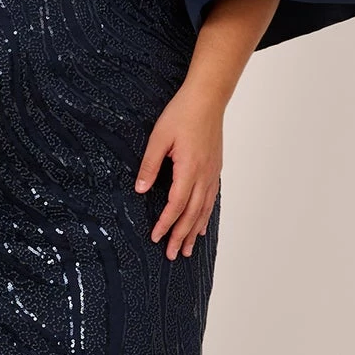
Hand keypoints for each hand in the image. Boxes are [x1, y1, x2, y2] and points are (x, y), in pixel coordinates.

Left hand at [135, 86, 222, 258]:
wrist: (207, 99)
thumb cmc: (182, 114)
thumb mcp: (158, 138)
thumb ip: (149, 165)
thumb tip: (140, 190)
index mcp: (188, 169)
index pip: (176, 205)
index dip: (166, 224)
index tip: (156, 237)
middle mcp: (204, 175)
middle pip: (192, 214)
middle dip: (181, 236)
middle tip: (172, 255)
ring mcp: (212, 173)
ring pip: (203, 209)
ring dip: (194, 231)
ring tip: (187, 249)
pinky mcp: (215, 169)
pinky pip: (211, 199)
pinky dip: (205, 215)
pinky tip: (200, 225)